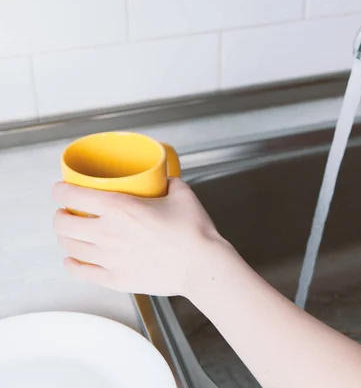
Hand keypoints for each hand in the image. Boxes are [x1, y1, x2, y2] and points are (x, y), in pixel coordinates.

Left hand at [52, 178, 238, 296]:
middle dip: (59, 216)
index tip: (60, 189)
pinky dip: (72, 265)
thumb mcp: (182, 195)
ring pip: (70, 248)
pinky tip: (72, 260)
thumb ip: (170, 183)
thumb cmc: (194, 233)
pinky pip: (83, 272)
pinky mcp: (116, 279)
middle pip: (64, 224)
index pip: (73, 196)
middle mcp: (108, 233)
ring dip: (65, 238)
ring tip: (70, 234)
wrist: (202, 266)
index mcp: (120, 208)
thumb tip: (166, 180)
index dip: (60, 190)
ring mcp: (110, 259)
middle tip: (65, 212)